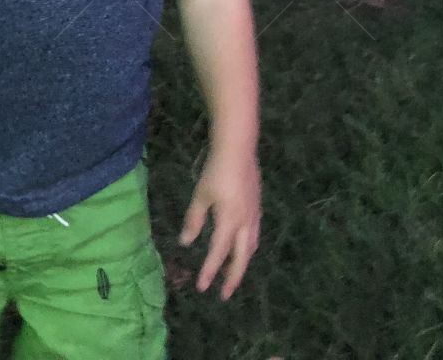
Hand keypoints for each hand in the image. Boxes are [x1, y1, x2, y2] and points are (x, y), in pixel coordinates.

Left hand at [178, 148, 260, 300]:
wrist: (238, 148)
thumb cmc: (216, 170)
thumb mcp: (201, 195)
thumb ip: (194, 220)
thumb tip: (185, 243)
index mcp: (229, 221)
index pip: (218, 253)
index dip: (209, 271)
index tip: (202, 287)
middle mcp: (245, 222)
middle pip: (241, 258)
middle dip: (232, 278)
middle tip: (224, 294)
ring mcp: (254, 214)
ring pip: (250, 247)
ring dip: (241, 263)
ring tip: (231, 272)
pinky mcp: (257, 205)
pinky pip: (254, 234)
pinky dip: (247, 247)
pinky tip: (241, 245)